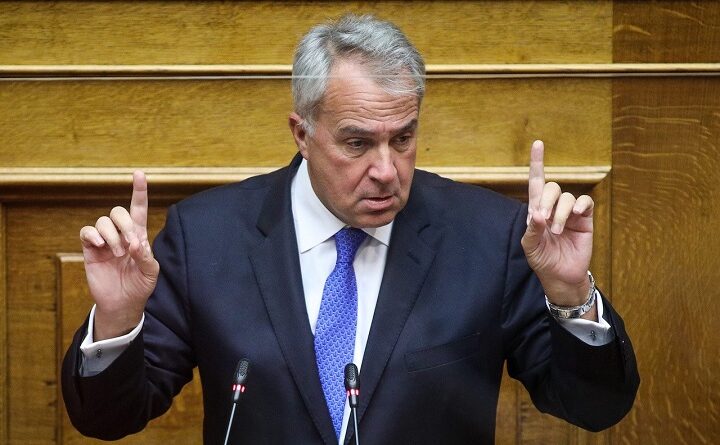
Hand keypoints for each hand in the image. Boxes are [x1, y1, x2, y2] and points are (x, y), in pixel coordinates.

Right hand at [79, 171, 159, 340]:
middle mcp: (120, 234)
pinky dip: (93, 236)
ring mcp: (104, 241)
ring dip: (111, 236)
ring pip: (103, 221)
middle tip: (130, 245)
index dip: (139, 191)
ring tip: (117, 254)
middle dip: (125, 224)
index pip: (138, 208)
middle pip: (118, 211)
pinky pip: (86, 232)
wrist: (122, 304)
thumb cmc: (139, 286)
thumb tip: (135, 243)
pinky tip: (100, 247)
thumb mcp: (151, 272)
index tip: (139, 174)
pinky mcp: (90, 250)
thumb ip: (146, 256)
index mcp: (138, 236)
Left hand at [521, 141, 593, 308]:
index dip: (537, 163)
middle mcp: (553, 208)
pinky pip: (584, 203)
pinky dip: (579, 206)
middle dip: (547, 201)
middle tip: (545, 220)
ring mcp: (569, 213)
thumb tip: (538, 213)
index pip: (536, 183)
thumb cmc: (543, 260)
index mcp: (537, 211)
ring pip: (566, 197)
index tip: (538, 144)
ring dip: (561, 212)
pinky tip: (576, 216)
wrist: (561, 276)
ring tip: (558, 231)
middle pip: (550, 187)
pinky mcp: (584, 219)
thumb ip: (532, 229)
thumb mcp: (531, 246)